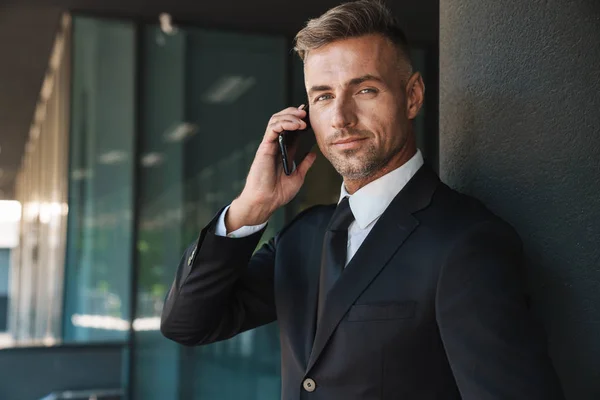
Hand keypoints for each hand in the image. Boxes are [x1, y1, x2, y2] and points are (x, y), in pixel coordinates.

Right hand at [225, 105, 316, 231]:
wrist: (267, 201)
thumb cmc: (278, 192)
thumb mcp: (298, 177)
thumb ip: (304, 164)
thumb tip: (313, 154)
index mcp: (283, 151)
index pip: (290, 129)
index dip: (299, 119)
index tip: (310, 116)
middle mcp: (276, 145)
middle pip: (282, 119)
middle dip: (294, 112)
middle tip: (306, 112)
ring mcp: (269, 145)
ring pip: (276, 120)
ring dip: (290, 115)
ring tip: (302, 118)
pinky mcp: (264, 147)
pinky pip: (272, 128)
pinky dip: (284, 123)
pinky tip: (296, 125)